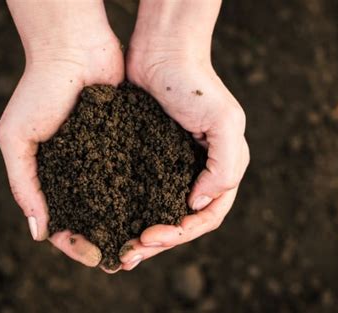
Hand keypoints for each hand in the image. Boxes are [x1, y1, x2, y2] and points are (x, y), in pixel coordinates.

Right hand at [0, 0, 123, 270]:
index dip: (75, 242)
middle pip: (95, 217)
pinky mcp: (129, 142)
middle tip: (126, 257)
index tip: (93, 254)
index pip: (62, 222)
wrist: (74, 50)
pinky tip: (159, 207)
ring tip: (146, 240)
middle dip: (109, 239)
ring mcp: (106, 158)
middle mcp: (82, 172)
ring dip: (131, 222)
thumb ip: (24, 184)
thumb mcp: (17, 138)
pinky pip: (139, 173)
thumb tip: (39, 232)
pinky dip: (146, 192)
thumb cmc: (39, 91)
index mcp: (52, 176)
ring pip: (120, 200)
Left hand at [118, 0, 249, 270]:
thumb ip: (225, 166)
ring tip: (119, 251)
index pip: (209, 215)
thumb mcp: (224, 122)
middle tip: (129, 254)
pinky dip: (130, 211)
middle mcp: (200, 172)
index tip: (153, 237)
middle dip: (160, 242)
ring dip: (143, 235)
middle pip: (183, 221)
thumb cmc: (194, 84)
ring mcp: (173, 167)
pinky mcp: (149, 159)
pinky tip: (112, 221)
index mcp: (222, 168)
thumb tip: (198, 203)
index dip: (184, 232)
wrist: (162, 52)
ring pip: (160, 212)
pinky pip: (141, 193)